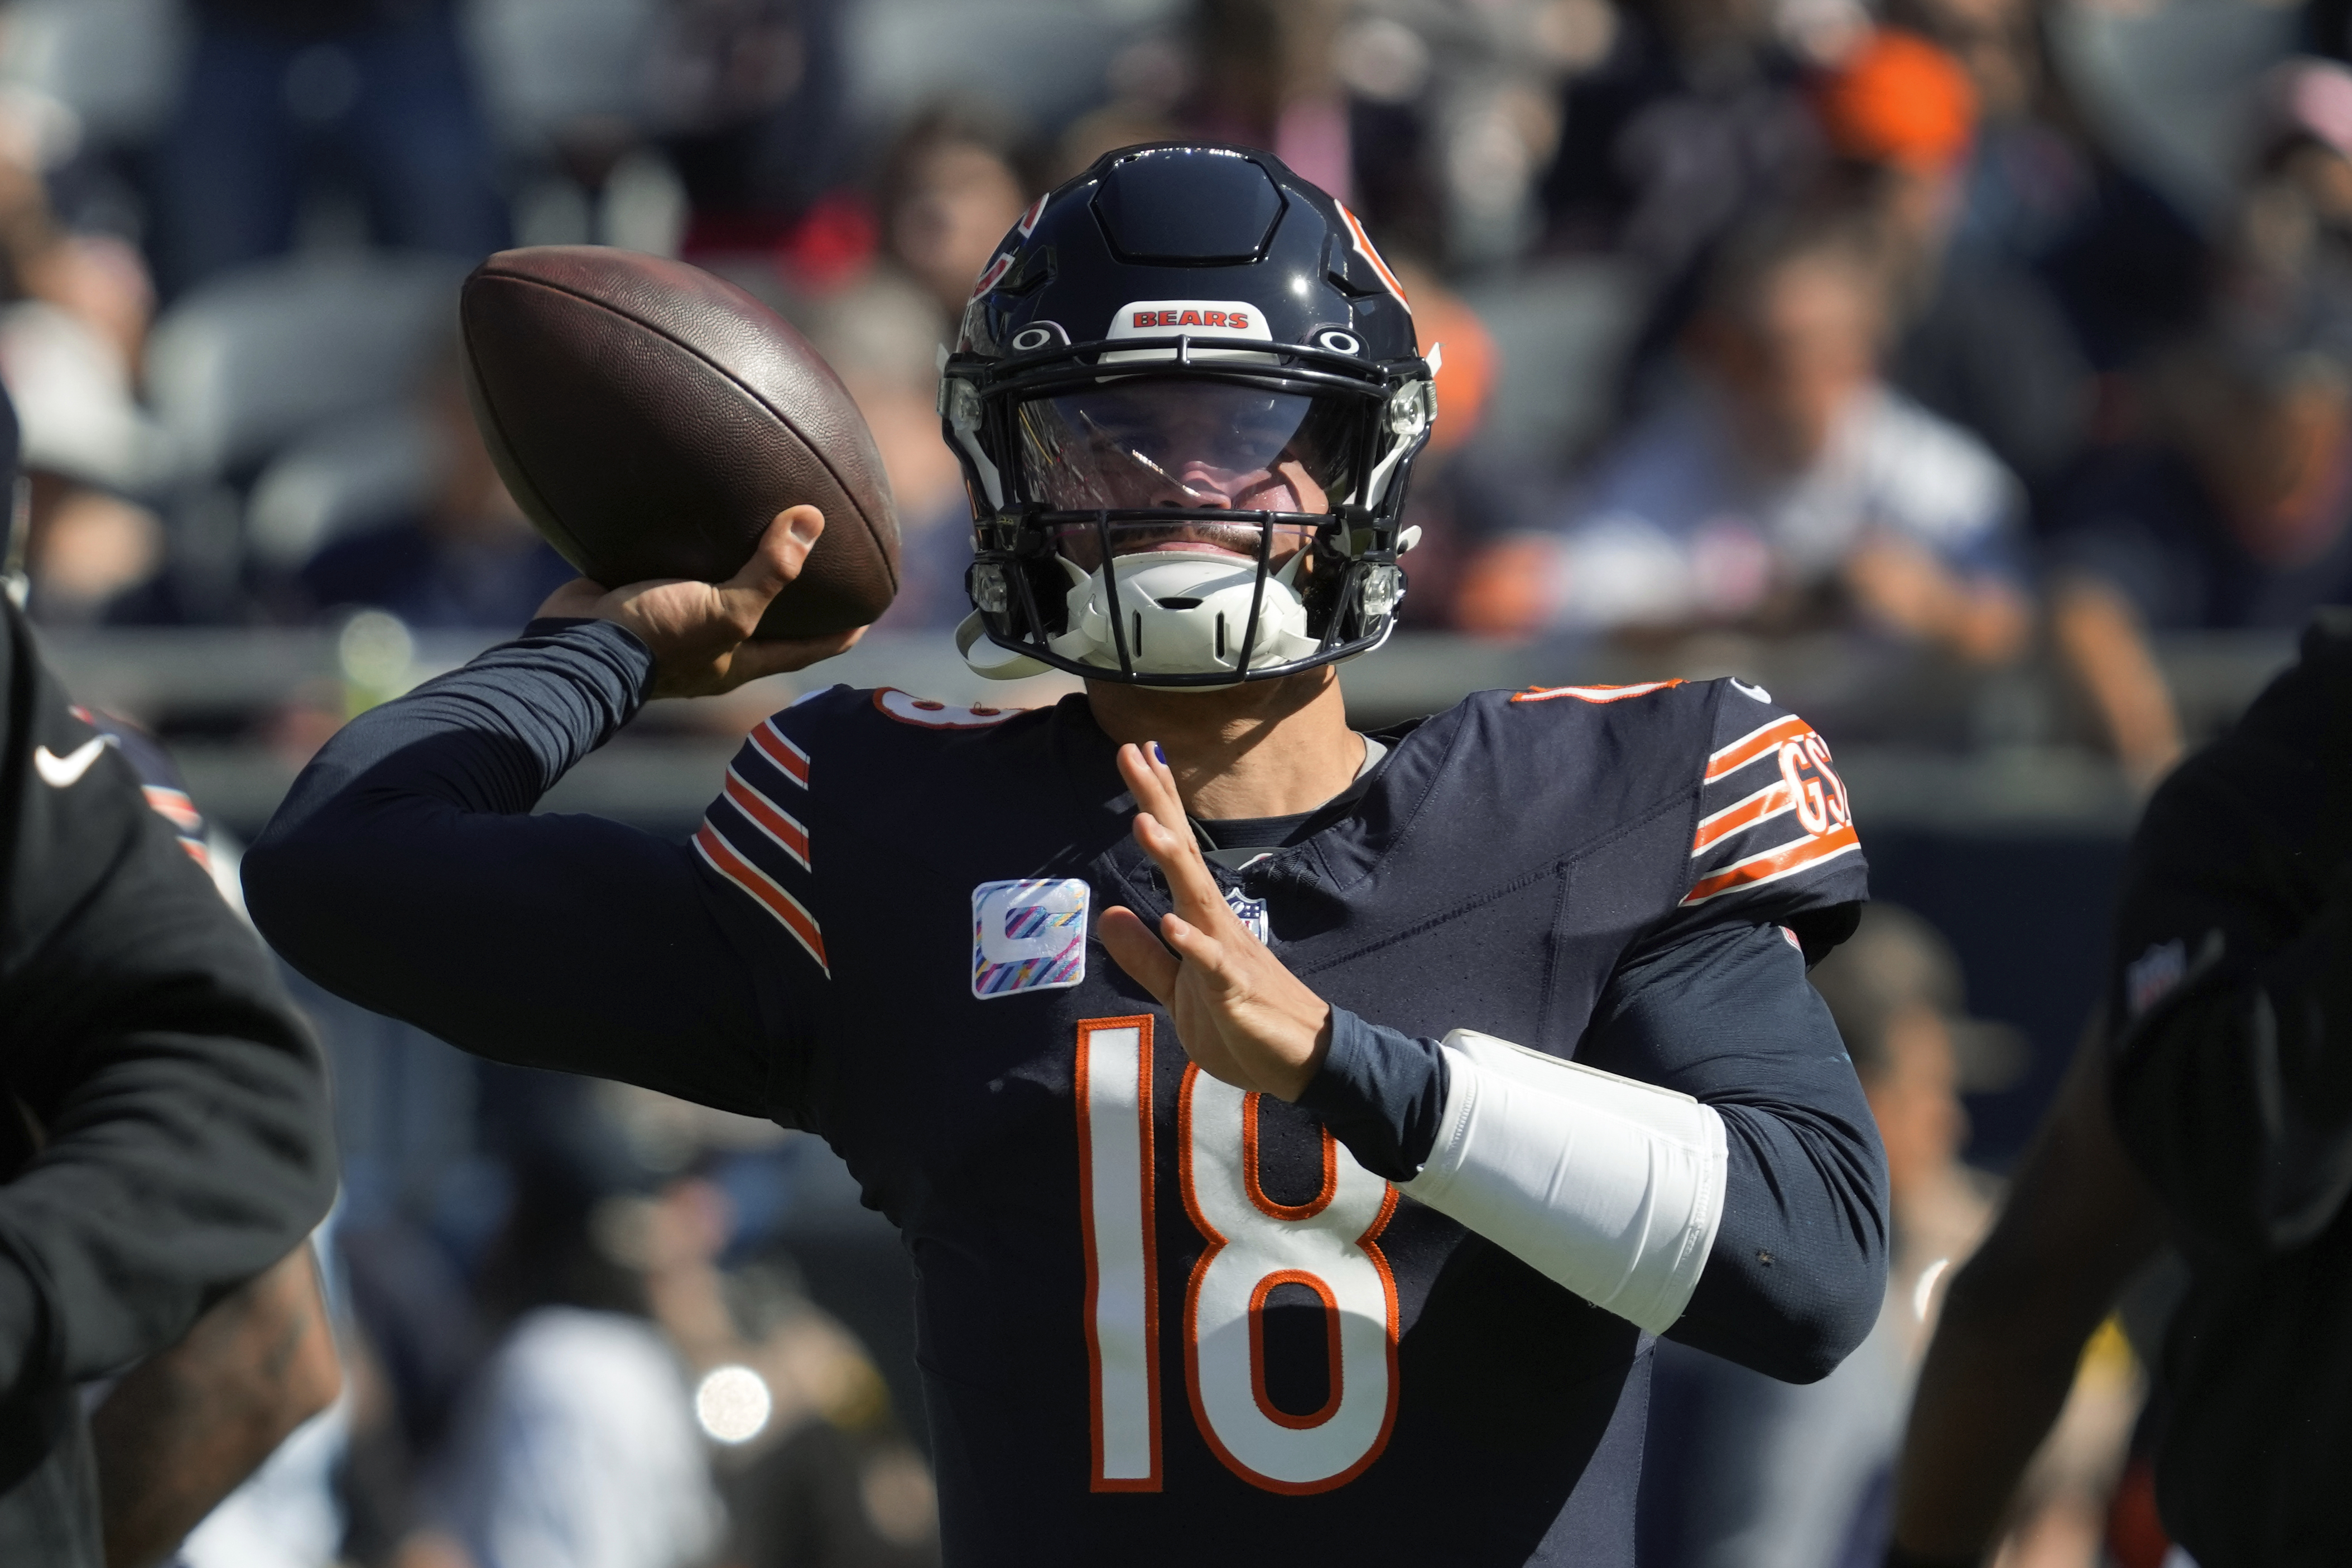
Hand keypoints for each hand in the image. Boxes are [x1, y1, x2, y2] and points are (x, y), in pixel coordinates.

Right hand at [535, 506, 864, 698]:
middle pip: (765, 620)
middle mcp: (711, 645)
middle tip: (820, 563)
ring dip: (736, 565)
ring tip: (758, 526)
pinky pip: (672, 568)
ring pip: (717, 590)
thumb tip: (812, 520)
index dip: (839, 634)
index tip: (868, 614)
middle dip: (791, 598)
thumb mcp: (725, 611)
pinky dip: (686, 546)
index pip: (806, 648)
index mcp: (739, 660)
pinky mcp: (640, 596)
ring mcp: (674, 622)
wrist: (574, 646)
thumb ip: (770, 572)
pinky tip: (694, 514)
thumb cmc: (656, 641)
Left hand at [1097, 742, 1332, 1099]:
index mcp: (1199, 921)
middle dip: (1158, 805)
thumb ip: (1144, 955)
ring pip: (1196, 899)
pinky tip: (1172, 922)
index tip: (1135, 757)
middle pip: (1183, 856)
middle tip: (1133, 754)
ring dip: (1171, 861)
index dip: (1154, 806)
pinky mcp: (1237, 993)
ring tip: (1144, 821)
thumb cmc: (1243, 1023)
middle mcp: (1215, 925)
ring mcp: (1228, 955)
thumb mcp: (1178, 991)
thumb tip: (1110, 915)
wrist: (1300, 1065)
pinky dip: (1192, 944)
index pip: (1173, 855)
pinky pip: (1213, 965)